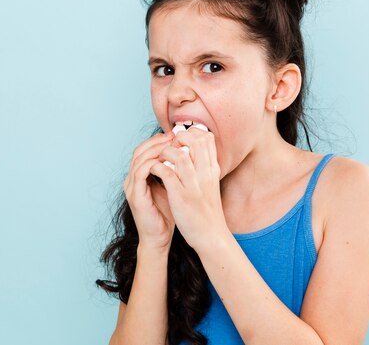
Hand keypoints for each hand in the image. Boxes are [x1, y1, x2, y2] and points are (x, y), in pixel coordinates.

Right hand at [123, 132, 176, 249]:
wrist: (159, 238)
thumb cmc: (167, 215)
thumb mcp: (172, 188)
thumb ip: (174, 172)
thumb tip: (187, 155)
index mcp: (140, 176)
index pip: (145, 150)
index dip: (159, 140)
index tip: (176, 135)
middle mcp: (132, 179)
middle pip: (140, 150)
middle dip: (157, 141)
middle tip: (173, 135)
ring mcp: (131, 187)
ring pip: (139, 158)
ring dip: (156, 149)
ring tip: (171, 145)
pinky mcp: (135, 196)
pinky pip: (140, 173)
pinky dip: (152, 163)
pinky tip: (166, 161)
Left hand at [149, 126, 227, 251]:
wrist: (211, 236)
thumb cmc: (208, 211)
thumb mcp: (210, 185)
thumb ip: (204, 168)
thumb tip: (193, 152)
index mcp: (213, 170)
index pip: (207, 139)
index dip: (192, 133)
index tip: (180, 138)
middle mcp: (206, 174)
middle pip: (195, 141)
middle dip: (178, 138)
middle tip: (168, 145)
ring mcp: (193, 184)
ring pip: (179, 155)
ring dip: (165, 152)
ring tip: (160, 158)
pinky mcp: (181, 196)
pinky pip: (167, 173)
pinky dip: (158, 167)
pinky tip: (155, 170)